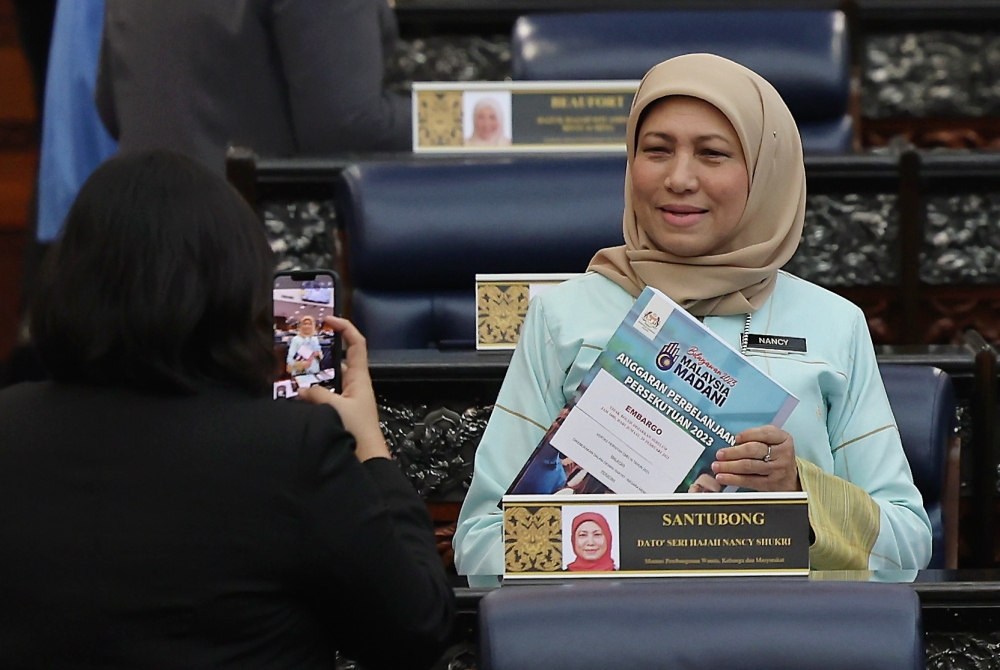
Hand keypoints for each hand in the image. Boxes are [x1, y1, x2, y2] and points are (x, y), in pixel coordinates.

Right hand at [296, 317, 389, 461]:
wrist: (366, 461)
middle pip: (337, 359)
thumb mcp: (336, 408)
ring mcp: (346, 397)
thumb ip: (317, 394)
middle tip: (298, 345)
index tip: (327, 319)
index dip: (345, 327)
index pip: (357, 343)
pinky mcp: (337, 411)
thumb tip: (300, 389)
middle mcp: (354, 383)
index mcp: (360, 377)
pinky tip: (291, 395)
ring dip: (311, 374)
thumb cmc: (358, 431)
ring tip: (288, 368)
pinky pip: (322, 395)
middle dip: (319, 351)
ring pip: (326, 378)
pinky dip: (309, 393)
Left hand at [711, 425, 799, 491]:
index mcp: (783, 439)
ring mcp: (776, 469)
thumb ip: (758, 437)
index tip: (736, 438)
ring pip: (749, 466)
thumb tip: (734, 441)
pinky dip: (733, 479)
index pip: (765, 433)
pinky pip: (748, 480)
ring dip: (729, 466)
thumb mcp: (774, 441)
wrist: (791, 478)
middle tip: (720, 454)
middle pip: (754, 450)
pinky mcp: (770, 484)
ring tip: (717, 466)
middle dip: (734, 452)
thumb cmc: (777, 455)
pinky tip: (722, 477)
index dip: (749, 434)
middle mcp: (782, 454)